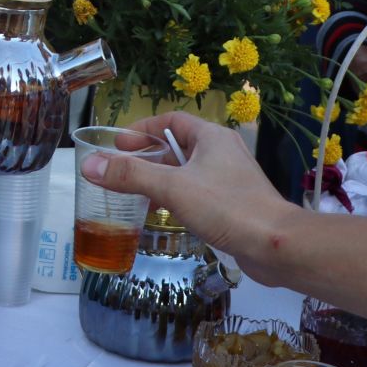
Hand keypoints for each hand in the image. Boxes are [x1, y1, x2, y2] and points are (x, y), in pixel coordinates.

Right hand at [80, 114, 296, 283]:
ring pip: (187, 172)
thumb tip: (90, 165)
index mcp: (211, 137)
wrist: (276, 244)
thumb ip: (130, 175)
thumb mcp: (172, 188)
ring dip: (161, 180)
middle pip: (177, 147)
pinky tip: (164, 216)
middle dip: (148, 158)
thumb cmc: (227, 207)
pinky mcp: (234, 204)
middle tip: (121, 172)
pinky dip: (177, 199)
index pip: (170, 121)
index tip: (118, 144)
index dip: (142, 129)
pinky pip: (198, 193)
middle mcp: (222, 152)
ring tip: (135, 196)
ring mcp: (230, 179)